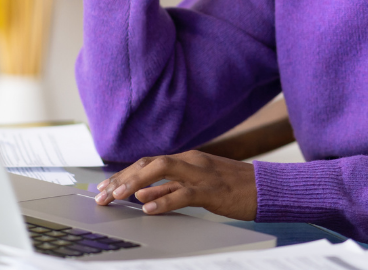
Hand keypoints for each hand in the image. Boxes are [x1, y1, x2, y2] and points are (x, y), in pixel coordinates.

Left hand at [94, 150, 256, 220]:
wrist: (265, 188)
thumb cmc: (233, 189)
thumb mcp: (199, 186)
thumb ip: (172, 188)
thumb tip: (143, 195)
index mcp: (188, 159)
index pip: (148, 162)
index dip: (124, 174)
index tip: (104, 187)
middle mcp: (191, 160)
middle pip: (150, 162)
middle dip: (123, 177)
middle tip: (102, 195)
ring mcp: (202, 173)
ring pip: (162, 170)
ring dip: (136, 183)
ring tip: (117, 197)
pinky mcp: (212, 190)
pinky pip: (184, 192)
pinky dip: (164, 200)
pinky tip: (148, 209)